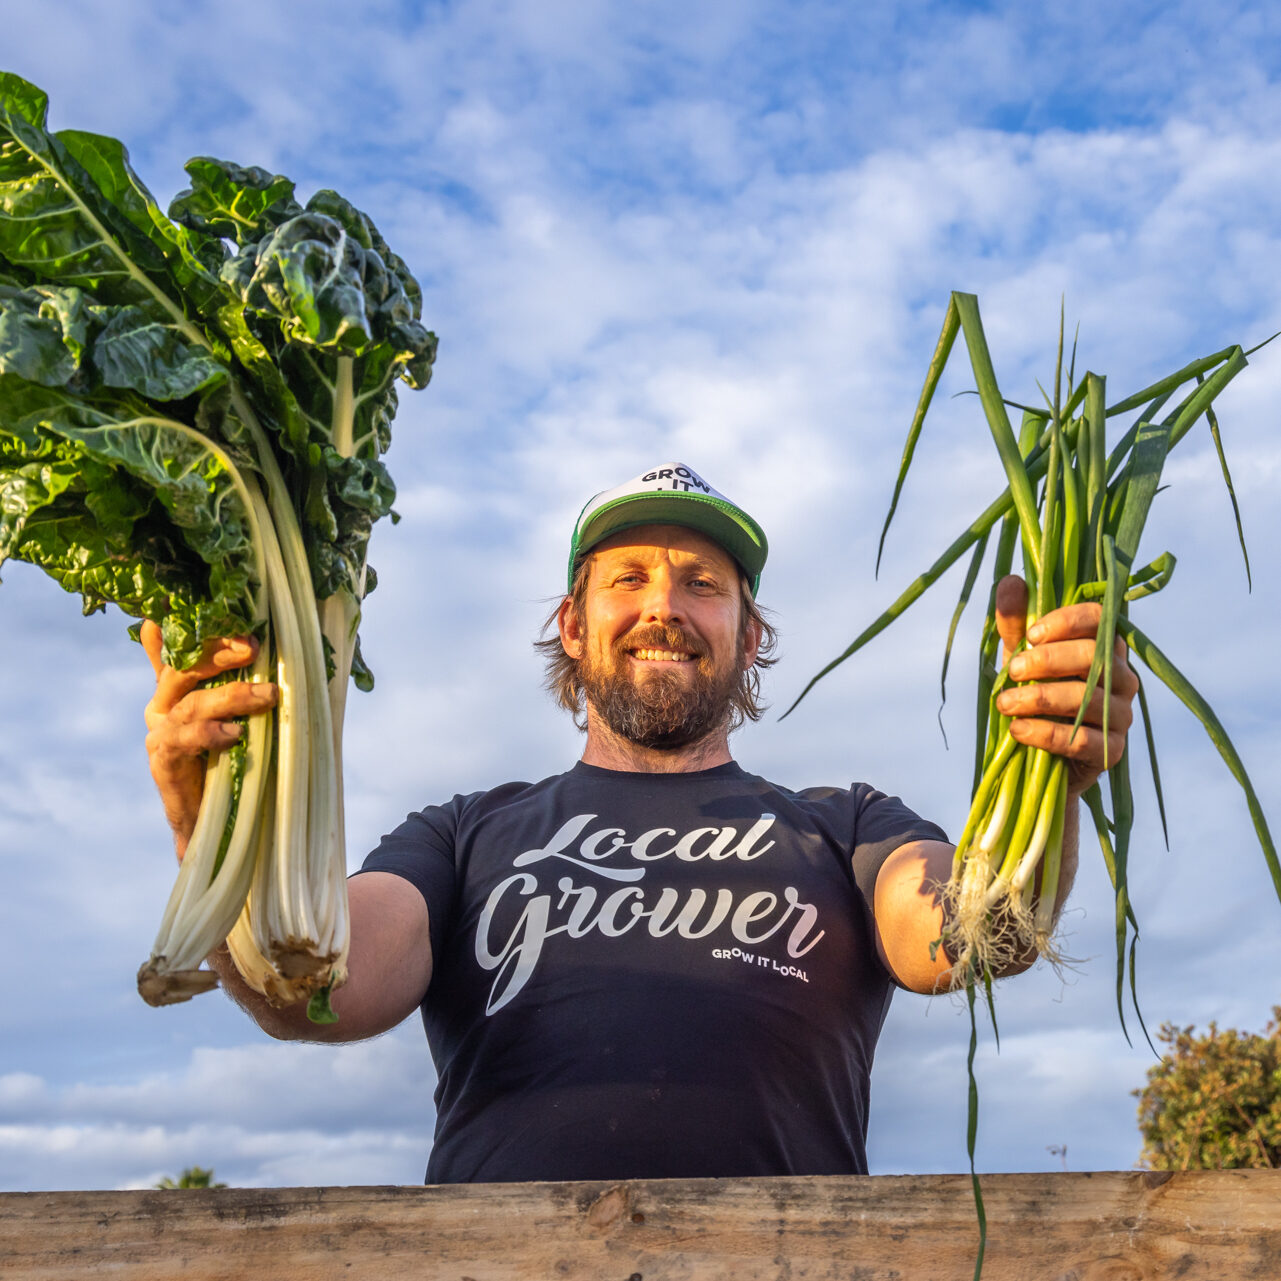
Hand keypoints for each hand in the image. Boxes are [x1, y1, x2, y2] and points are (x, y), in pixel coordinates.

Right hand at [140, 622, 275, 858]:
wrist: (212, 817)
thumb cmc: (231, 756)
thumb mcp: (241, 711)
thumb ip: (249, 682)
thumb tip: (282, 647)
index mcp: (179, 684)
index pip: (181, 645)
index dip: (193, 627)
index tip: (220, 613)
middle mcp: (164, 702)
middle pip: (182, 667)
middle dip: (218, 653)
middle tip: (253, 646)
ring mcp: (160, 731)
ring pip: (191, 703)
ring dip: (231, 696)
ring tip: (267, 695)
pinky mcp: (162, 760)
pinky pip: (182, 739)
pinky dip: (209, 733)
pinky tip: (234, 734)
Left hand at [991, 575, 1138, 795]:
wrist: (1036, 759)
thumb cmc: (1033, 696)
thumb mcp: (1020, 657)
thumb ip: (1016, 623)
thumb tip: (1010, 581)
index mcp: (1105, 648)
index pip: (1101, 619)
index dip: (1068, 621)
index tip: (1031, 634)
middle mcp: (1123, 678)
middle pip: (1095, 656)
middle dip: (1048, 660)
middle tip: (1013, 670)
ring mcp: (1122, 716)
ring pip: (1087, 699)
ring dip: (1039, 698)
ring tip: (1004, 703)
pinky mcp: (1112, 751)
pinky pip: (1082, 740)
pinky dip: (1044, 733)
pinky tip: (1017, 730)